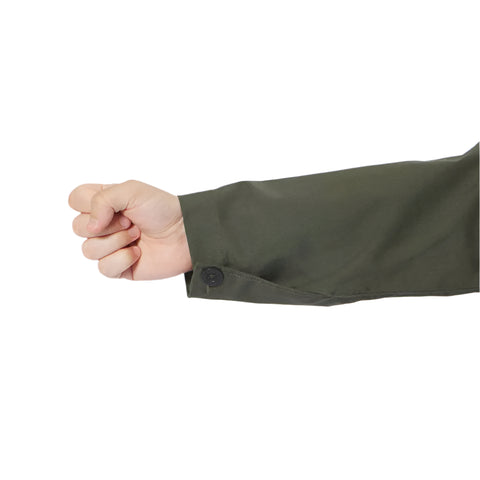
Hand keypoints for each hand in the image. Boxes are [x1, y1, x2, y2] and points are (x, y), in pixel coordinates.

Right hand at [68, 180, 192, 279]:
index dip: (88, 204)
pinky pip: (104, 268)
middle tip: (131, 221)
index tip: (114, 204)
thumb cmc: (162, 209)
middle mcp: (104, 224)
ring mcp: (110, 247)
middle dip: (107, 224)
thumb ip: (101, 200)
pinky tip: (138, 253)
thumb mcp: (131, 191)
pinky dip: (122, 259)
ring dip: (116, 241)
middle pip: (77, 228)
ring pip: (88, 250)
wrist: (185, 234)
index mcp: (104, 203)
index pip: (74, 200)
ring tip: (137, 235)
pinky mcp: (120, 267)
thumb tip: (89, 226)